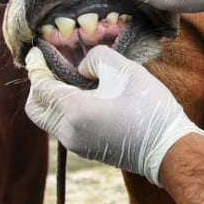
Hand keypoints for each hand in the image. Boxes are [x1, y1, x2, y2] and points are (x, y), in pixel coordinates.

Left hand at [24, 46, 203, 186]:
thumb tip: (81, 68)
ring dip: (53, 100)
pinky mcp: (85, 150)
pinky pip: (62, 128)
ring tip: (72, 82)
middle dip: (39, 87)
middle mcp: (68, 131)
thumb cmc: (149, 108)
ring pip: (48, 119)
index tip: (37, 53)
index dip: (36, 67)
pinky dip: (64, 112)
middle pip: (36, 108)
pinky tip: (85, 99)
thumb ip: (95, 58)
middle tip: (52, 69)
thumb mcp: (125, 70)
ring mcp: (75, 144)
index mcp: (75, 110)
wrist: (168, 149)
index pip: (40, 86)